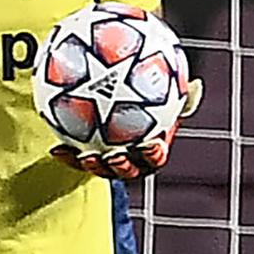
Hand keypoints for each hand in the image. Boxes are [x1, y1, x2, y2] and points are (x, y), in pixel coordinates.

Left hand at [50, 78, 203, 179]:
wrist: (111, 102)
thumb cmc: (141, 96)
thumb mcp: (157, 91)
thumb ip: (173, 88)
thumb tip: (197, 83)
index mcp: (150, 148)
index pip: (156, 156)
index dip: (155, 154)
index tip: (152, 143)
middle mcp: (130, 159)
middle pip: (129, 170)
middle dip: (123, 167)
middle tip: (115, 156)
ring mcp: (107, 161)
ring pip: (102, 170)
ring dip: (94, 166)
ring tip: (86, 156)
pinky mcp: (84, 158)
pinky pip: (75, 160)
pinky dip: (67, 156)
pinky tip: (56, 148)